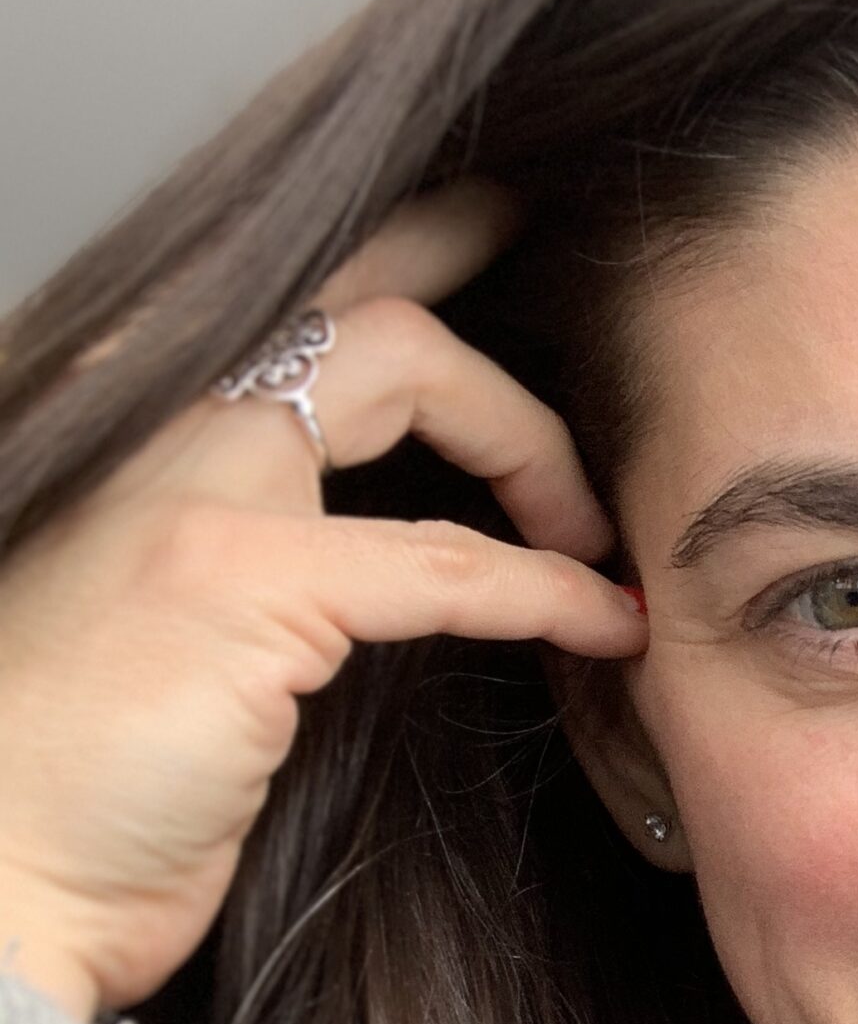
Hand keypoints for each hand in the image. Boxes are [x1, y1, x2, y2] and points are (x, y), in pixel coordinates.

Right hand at [0, 181, 646, 1023]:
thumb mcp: (190, 633)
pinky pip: (448, 561)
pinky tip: (603, 620)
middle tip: (586, 328)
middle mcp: (159, 420)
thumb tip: (419, 562)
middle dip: (482, 272)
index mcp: (141, 424)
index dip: (407, 249)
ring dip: (533, 446)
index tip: (497, 238)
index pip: (295, 302)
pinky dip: (546, 589)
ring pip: (411, 366)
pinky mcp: (242, 582)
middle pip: (355, 289)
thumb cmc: (88, 786)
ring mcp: (194, 488)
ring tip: (597, 532)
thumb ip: (278, 559)